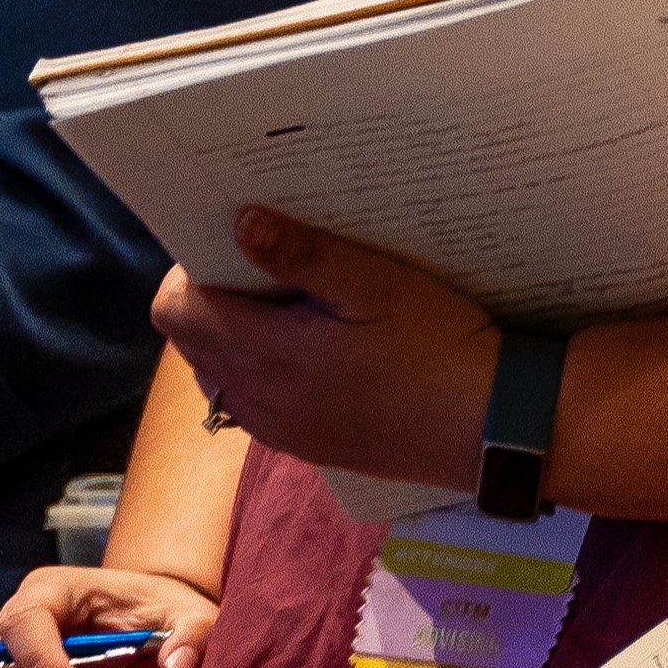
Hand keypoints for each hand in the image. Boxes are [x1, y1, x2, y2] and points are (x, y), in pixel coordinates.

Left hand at [151, 210, 497, 494]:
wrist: (492, 427)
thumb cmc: (438, 347)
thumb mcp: (376, 283)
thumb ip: (303, 254)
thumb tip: (241, 220)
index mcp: (266, 356)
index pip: (176, 312)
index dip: (190, 272)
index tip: (234, 246)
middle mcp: (260, 402)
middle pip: (190, 344)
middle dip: (212, 301)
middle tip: (267, 269)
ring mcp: (282, 431)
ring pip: (220, 377)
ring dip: (236, 339)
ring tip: (292, 309)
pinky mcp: (309, 447)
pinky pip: (255, 406)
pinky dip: (264, 373)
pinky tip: (316, 353)